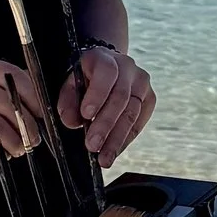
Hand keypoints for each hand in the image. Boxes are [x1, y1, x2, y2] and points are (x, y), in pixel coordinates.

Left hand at [58, 41, 154, 165]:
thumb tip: (72, 122)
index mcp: (104, 58)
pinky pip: (139, 122)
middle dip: (105, 125)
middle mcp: (127, 67)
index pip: (106, 72)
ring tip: (104, 158)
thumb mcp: (69, 84)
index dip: (98, 94)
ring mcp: (142, 82)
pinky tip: (115, 151)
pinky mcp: (149, 98)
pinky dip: (126, 139)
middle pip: (121, 97)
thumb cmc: (84, 79)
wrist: (105, 70)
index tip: (86, 115)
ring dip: (117, 139)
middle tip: (92, 146)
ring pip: (132, 113)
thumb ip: (67, 101)